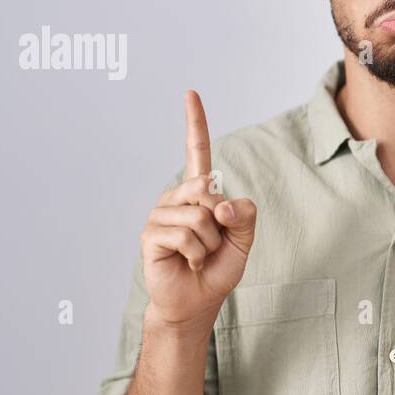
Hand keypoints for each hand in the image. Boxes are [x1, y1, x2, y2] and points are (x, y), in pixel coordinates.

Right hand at [141, 90, 257, 326]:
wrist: (197, 300)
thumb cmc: (217, 268)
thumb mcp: (243, 240)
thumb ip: (244, 215)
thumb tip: (220, 201)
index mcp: (198, 193)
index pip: (197, 152)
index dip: (195, 124)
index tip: (190, 93)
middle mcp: (176, 197)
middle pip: (208, 191)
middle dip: (222, 223)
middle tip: (213, 244)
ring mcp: (160, 214)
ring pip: (200, 217)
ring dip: (210, 244)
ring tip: (199, 255)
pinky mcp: (150, 235)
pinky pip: (187, 236)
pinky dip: (196, 255)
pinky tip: (187, 263)